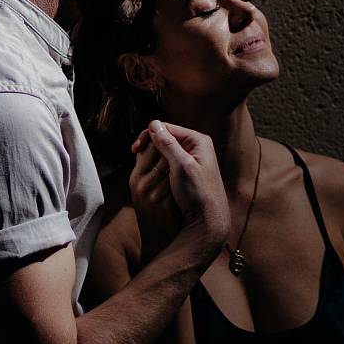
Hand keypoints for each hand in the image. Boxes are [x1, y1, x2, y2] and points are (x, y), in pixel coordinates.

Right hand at [132, 120, 228, 251]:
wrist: (209, 220)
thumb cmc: (197, 193)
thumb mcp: (181, 166)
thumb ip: (168, 144)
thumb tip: (153, 123)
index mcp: (198, 141)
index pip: (166, 128)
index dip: (148, 136)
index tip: (134, 150)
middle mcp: (198, 147)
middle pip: (166, 139)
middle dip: (151, 147)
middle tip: (136, 158)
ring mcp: (195, 160)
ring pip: (167, 152)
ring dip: (154, 158)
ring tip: (144, 169)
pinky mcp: (191, 172)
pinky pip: (171, 163)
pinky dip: (161, 167)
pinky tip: (155, 177)